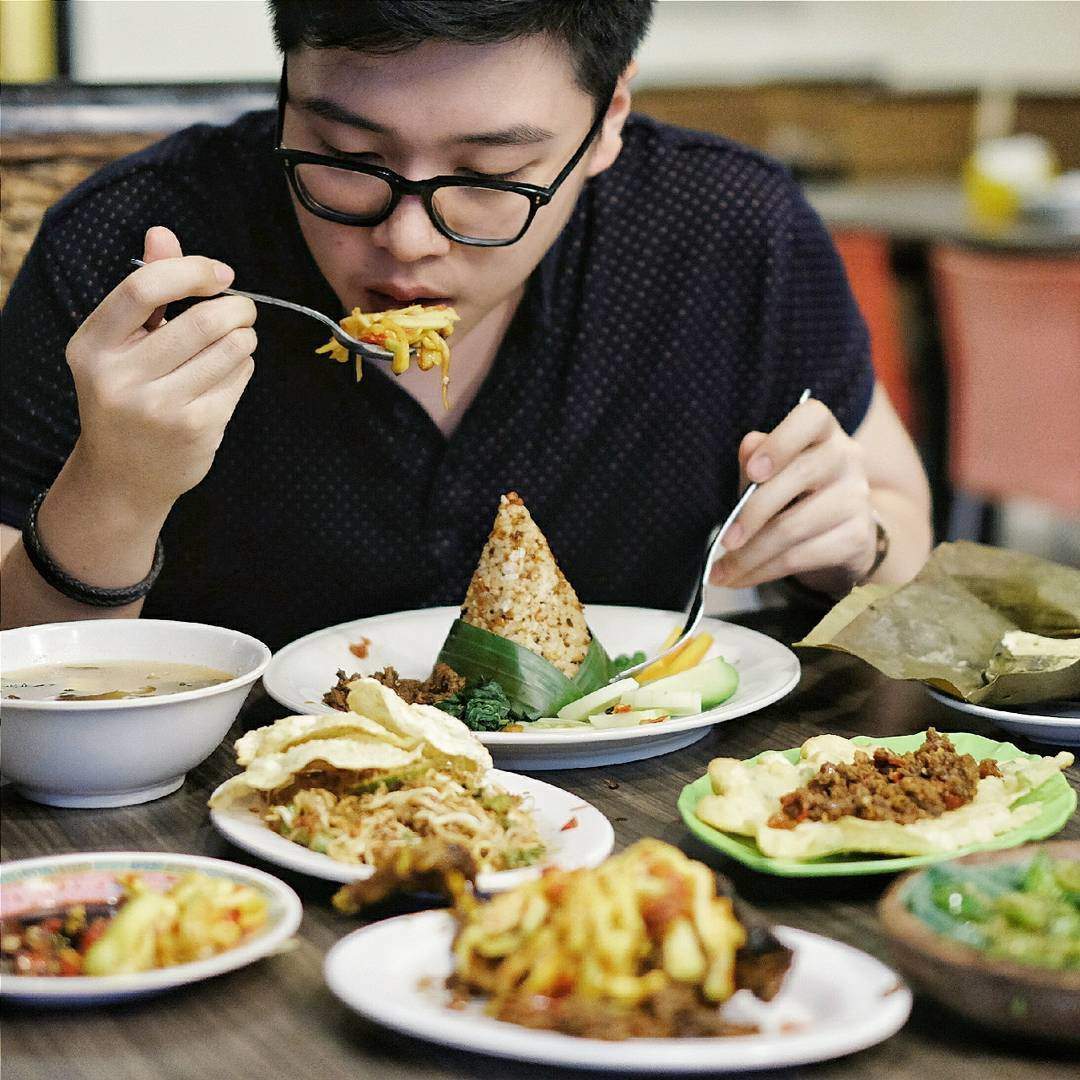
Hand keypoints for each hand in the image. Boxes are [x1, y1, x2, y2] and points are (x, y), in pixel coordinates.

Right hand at [64, 226, 257, 515]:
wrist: (124, 475)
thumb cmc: (127, 394)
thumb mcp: (119, 344)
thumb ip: (143, 289)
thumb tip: (162, 233)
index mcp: (93, 346)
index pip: (143, 289)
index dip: (192, 271)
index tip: (221, 274)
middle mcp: (120, 378)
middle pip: (202, 320)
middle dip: (236, 308)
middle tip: (243, 309)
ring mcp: (159, 408)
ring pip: (230, 350)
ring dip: (245, 338)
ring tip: (238, 340)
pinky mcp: (196, 429)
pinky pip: (239, 379)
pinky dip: (243, 368)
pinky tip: (229, 374)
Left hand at [709, 397, 877, 592]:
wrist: (844, 530)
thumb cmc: (795, 491)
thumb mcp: (772, 470)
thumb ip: (755, 459)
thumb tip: (749, 447)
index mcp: (822, 431)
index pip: (811, 419)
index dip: (781, 443)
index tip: (753, 471)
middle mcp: (847, 457)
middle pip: (797, 478)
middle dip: (750, 515)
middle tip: (723, 542)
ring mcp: (856, 498)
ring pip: (793, 527)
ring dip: (750, 556)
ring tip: (723, 572)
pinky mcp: (856, 537)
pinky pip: (801, 557)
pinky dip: (764, 572)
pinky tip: (743, 578)